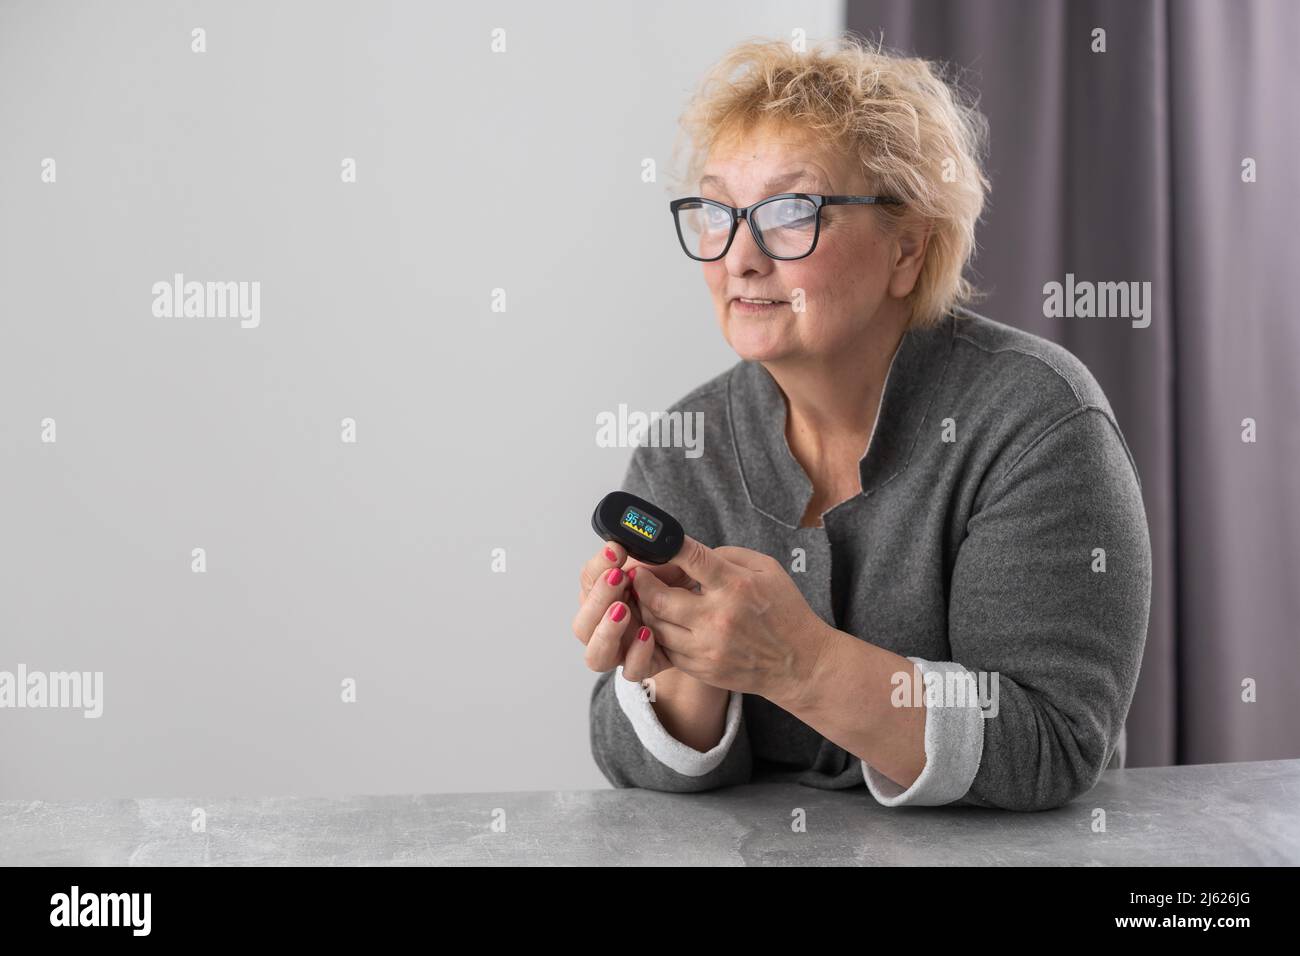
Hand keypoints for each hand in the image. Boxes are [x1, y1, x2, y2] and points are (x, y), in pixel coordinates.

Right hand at [571, 540, 698, 681]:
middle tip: (617, 578)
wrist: (705, 618)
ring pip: (596, 654)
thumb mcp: (666, 566)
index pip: (588, 581)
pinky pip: (631, 670)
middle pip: (582, 624)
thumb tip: (643, 542)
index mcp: (604, 596)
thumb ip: (649, 559)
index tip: (615, 550)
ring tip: (623, 610)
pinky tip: (648, 634)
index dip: (597, 567)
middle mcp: (605, 626)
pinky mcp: (643, 665)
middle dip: (597, 598)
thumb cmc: (679, 586)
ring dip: (606, 631)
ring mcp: (621, 650)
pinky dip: (636, 653)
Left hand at [630, 535, 831, 704]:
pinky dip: (660, 634)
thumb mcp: (767, 569)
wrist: (799, 664)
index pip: (691, 558)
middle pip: (660, 598)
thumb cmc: (785, 611)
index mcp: (736, 586)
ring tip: (647, 599)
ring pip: (656, 627)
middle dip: (642, 584)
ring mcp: (708, 648)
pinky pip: (666, 649)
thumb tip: (689, 553)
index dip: (664, 547)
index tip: (650, 543)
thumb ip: (727, 555)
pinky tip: (664, 623)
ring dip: (647, 610)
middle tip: (638, 575)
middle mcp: (718, 618)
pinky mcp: (702, 669)